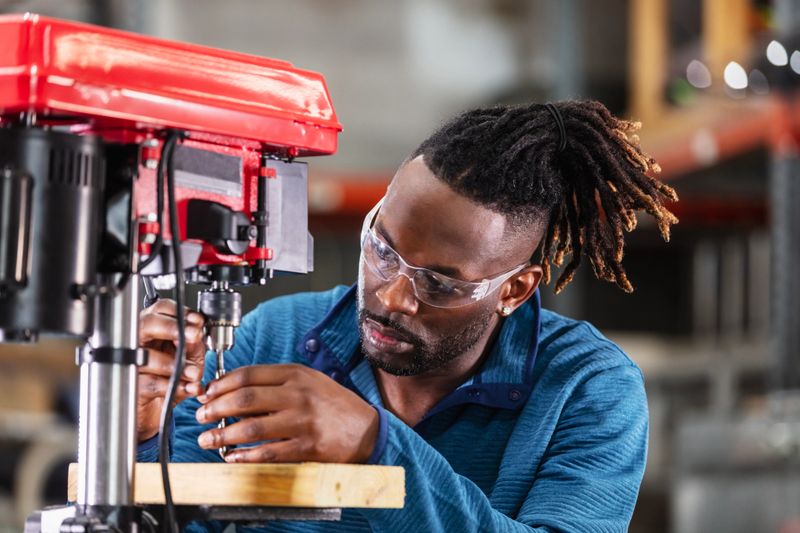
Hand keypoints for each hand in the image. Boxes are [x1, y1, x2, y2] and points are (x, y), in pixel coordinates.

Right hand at [137, 299, 205, 441]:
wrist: (157, 409)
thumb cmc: (172, 376)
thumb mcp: (191, 357)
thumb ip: (195, 344)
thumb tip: (197, 332)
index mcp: (155, 328)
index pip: (161, 309)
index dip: (180, 312)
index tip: (197, 322)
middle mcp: (139, 341)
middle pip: (147, 323)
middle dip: (171, 328)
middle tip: (192, 336)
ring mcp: (132, 362)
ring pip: (147, 355)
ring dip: (175, 364)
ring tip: (193, 372)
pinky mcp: (133, 386)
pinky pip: (151, 383)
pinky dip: (174, 387)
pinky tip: (188, 388)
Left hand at [195, 364, 378, 463]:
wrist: (366, 428)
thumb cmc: (331, 403)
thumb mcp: (307, 381)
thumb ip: (274, 382)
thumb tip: (231, 390)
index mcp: (295, 374)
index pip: (248, 374)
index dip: (220, 384)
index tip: (205, 393)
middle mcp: (298, 394)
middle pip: (245, 398)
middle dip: (215, 408)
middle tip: (201, 416)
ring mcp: (303, 421)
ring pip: (252, 427)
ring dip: (223, 435)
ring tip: (208, 439)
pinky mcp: (308, 446)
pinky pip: (269, 452)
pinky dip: (246, 456)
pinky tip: (233, 457)